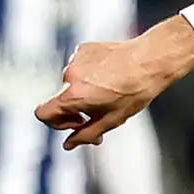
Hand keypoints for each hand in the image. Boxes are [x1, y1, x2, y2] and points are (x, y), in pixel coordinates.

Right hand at [36, 15, 193, 147]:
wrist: (151, 59)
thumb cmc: (135, 90)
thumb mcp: (111, 120)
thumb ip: (86, 135)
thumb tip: (68, 144)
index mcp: (72, 96)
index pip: (42, 113)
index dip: (56, 123)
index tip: (77, 123)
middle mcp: (69, 76)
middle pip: (60, 99)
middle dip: (76, 108)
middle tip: (99, 111)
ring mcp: (75, 59)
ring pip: (72, 83)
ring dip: (84, 90)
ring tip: (111, 90)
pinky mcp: (83, 48)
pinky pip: (80, 67)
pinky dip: (90, 74)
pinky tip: (111, 76)